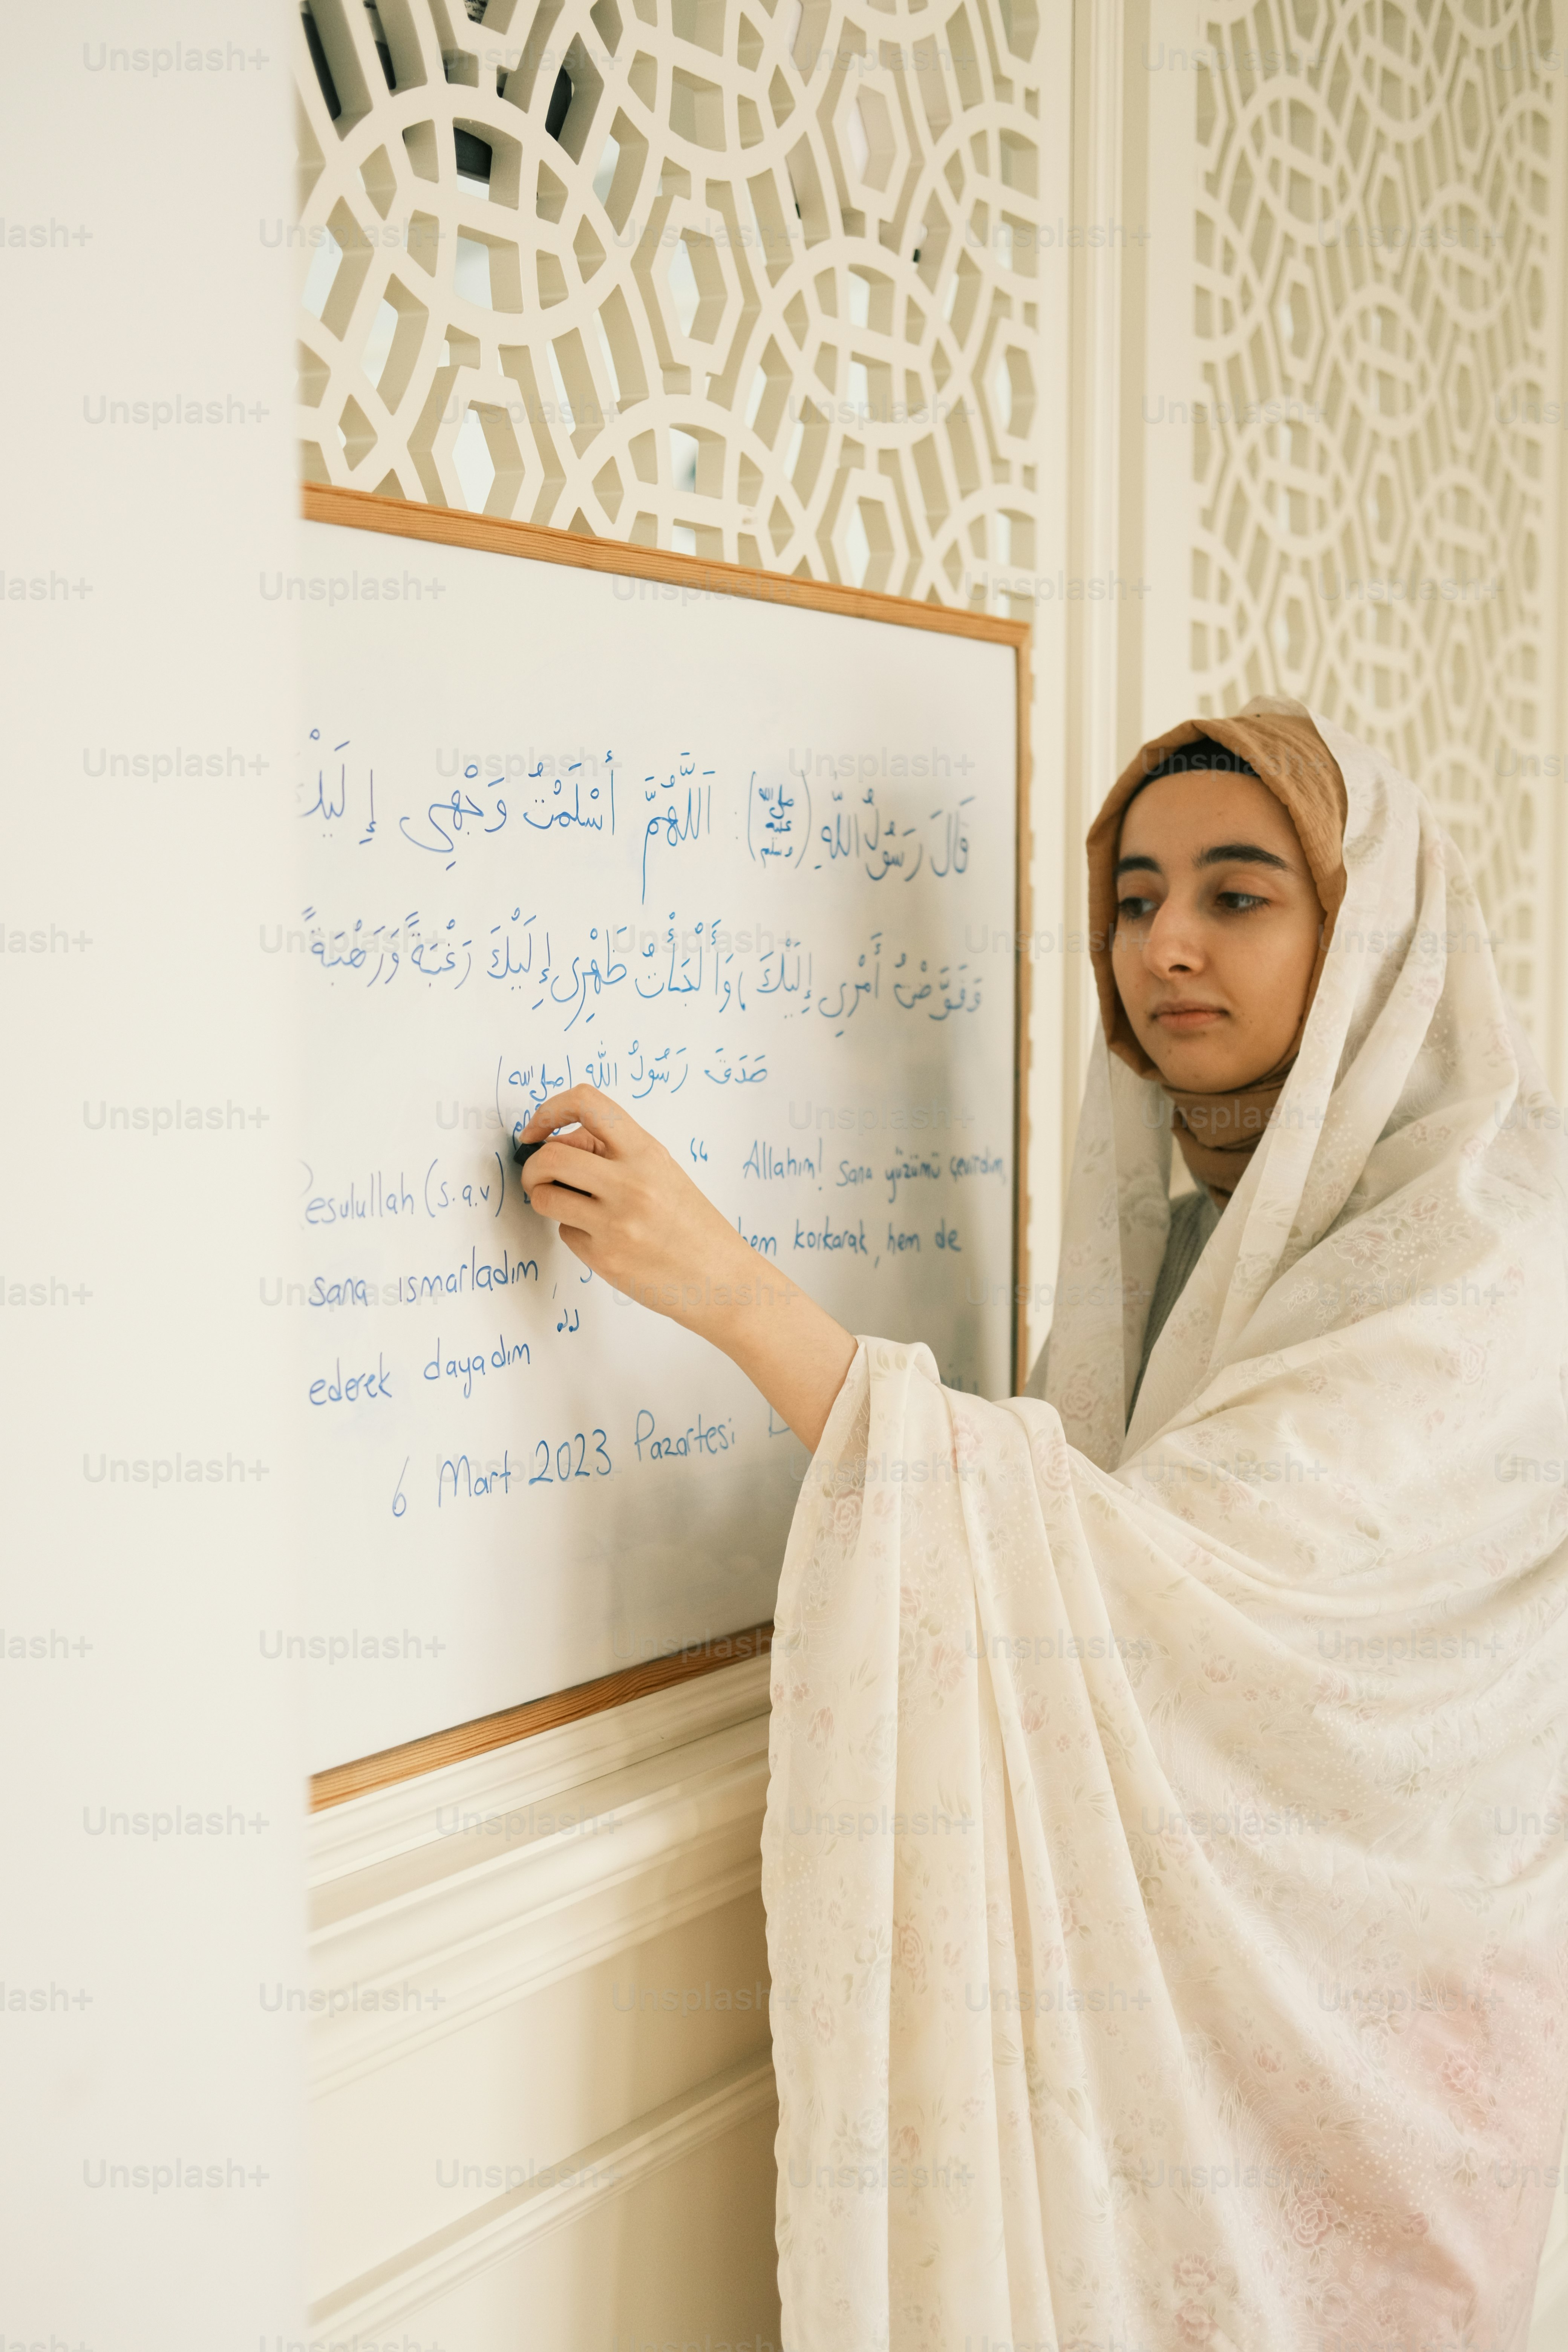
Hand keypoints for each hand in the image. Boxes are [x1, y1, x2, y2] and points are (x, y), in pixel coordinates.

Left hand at [515, 1086, 856, 1449]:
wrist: (723, 1280)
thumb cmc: (694, 1226)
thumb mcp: (663, 1172)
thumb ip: (616, 1153)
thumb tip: (561, 1143)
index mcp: (647, 1152)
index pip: (586, 1103)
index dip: (550, 1110)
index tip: (538, 1129)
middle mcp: (631, 1182)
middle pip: (550, 1156)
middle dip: (533, 1166)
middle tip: (539, 1177)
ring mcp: (616, 1222)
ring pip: (545, 1197)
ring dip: (544, 1198)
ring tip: (567, 1206)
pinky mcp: (605, 1257)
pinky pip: (565, 1233)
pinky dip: (574, 1233)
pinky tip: (604, 1240)